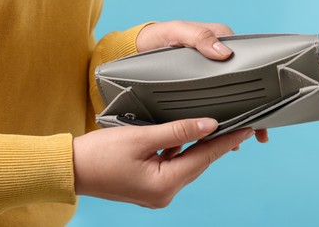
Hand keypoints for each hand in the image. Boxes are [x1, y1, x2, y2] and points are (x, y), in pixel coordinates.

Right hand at [73, 118, 254, 207]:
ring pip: (186, 165)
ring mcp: (157, 192)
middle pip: (197, 163)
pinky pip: (173, 167)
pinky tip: (185, 138)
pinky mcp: (149, 186)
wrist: (71, 168)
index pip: (204, 158)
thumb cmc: (100, 154)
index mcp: (164, 185)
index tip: (246, 129)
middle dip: (215, 144)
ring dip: (198, 147)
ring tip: (215, 129)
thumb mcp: (141, 137)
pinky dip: (181, 152)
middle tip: (236, 125)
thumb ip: (177, 131)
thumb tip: (208, 125)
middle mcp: (164, 194)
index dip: (226, 142)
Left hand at [136, 20, 268, 145]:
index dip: (258, 85)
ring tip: (240, 140)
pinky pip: (212, 103)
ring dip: (237, 118)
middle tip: (258, 132)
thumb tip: (224, 53)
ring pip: (229, 98)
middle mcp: (217, 60)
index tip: (263, 107)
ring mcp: (207, 75)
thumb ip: (199, 37)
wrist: (138, 49)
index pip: (246, 62)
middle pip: (242, 86)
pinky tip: (219, 134)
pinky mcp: (196, 86)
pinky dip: (217, 118)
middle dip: (252, 109)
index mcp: (218, 43)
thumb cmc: (159, 37)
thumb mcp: (178, 32)